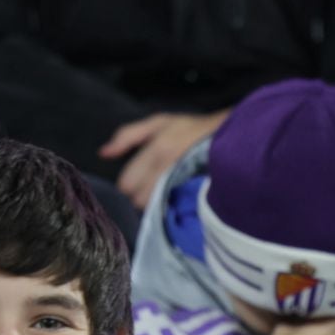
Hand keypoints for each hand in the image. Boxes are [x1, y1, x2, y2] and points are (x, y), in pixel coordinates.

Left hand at [101, 109, 229, 208]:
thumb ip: (128, 136)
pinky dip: (169, 208)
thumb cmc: (192, 129)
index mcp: (158, 150)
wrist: (231, 138)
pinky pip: (172, 212)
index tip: (139, 180)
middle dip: (141, 195)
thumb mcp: (159, 123)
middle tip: (152, 186)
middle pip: (138, 200)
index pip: (127, 183)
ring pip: (154, 208)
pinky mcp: (196, 197)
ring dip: (155, 203)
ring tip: (164, 192)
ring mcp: (184, 185)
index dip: (130, 184)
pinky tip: (174, 199)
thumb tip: (103, 153)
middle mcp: (170, 169)